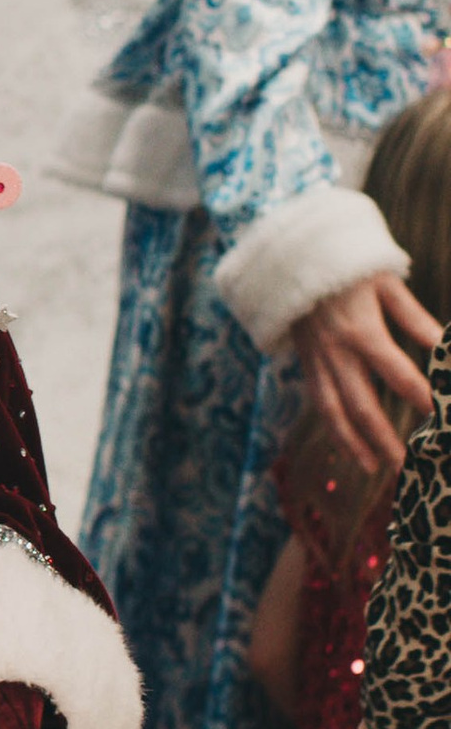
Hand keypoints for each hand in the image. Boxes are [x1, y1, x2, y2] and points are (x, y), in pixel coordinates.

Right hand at [292, 270, 438, 476]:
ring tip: (375, 468)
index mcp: (362, 330)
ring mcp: (317, 361)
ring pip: (334, 412)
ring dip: (355, 444)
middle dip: (386, 439)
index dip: (420, 396)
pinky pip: (319, 403)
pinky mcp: (307, 364)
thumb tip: (445, 347)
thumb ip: (415, 319)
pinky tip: (349, 446)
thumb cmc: (348, 267)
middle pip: (362, 405)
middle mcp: (336, 352)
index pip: (397, 373)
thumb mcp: (386, 285)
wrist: (293, 260)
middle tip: (407, 466)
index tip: (440, 417)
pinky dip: (334, 428)